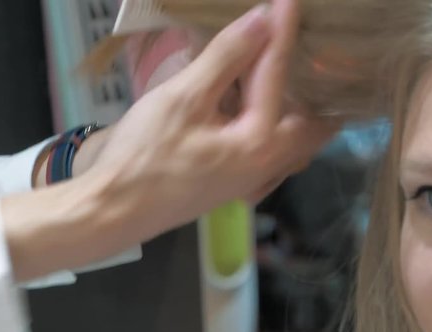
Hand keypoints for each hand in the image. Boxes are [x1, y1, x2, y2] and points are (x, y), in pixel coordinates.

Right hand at [87, 0, 336, 239]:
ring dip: (299, 116)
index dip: (281, 33)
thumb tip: (262, 21)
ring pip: (294, 148)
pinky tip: (256, 119)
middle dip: (318, 93)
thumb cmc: (145, 155)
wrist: (113, 210)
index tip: (288, 1)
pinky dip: (275, 133)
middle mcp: (265, 168)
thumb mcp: (183, 98)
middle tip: (316, 60)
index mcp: (260, 144)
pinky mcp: (233, 189)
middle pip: (311, 127)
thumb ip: (225, 59)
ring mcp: (250, 184)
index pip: (276, 75)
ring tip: (295, 86)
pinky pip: (271, 160)